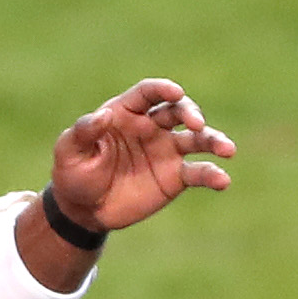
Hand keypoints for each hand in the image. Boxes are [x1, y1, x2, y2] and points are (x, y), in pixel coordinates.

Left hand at [48, 77, 235, 234]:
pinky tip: (223, 181)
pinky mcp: (175, 177)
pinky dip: (213, 175)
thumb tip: (104, 115)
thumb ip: (85, 130)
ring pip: (197, 139)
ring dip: (214, 140)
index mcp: (126, 112)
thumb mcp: (69, 150)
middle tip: (196, 125)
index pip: (149, 93)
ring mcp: (167, 151)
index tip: (175, 92)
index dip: (163, 89)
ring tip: (228, 149)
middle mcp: (151, 127)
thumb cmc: (74, 172)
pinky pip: (198, 173)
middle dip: (190, 113)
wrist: (84, 209)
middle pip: (178, 111)